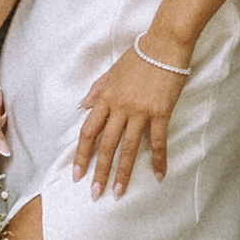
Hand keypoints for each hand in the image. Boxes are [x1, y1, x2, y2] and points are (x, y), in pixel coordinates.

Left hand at [73, 46, 181, 195]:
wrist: (163, 45)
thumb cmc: (137, 57)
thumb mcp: (111, 71)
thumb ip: (96, 90)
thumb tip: (81, 106)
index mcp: (105, 98)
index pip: (89, 131)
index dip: (81, 155)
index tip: (76, 174)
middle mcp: (119, 107)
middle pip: (105, 145)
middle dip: (99, 171)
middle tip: (94, 193)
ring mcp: (140, 111)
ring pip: (128, 148)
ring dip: (123, 173)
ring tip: (118, 193)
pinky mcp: (160, 112)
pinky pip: (158, 141)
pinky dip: (159, 160)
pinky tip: (159, 176)